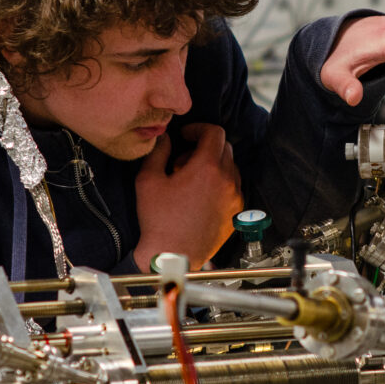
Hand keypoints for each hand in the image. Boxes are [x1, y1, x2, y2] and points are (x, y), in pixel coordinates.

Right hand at [133, 123, 243, 270]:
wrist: (172, 255)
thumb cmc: (159, 221)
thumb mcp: (148, 180)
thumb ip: (158, 152)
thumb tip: (165, 138)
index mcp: (207, 168)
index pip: (214, 132)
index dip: (199, 129)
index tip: (186, 136)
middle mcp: (226, 180)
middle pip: (224, 147)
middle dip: (204, 146)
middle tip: (183, 161)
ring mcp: (234, 197)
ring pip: (230, 167)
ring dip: (213, 165)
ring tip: (190, 181)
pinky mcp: (236, 212)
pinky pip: (232, 187)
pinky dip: (220, 184)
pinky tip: (200, 196)